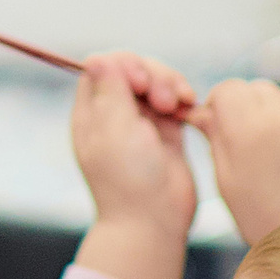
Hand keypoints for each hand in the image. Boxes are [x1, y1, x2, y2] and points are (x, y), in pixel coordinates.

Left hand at [70, 52, 197, 236]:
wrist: (152, 221)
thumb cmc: (128, 179)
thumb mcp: (113, 129)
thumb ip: (109, 89)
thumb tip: (95, 57)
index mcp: (91, 114)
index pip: (103, 66)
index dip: (126, 63)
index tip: (140, 81)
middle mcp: (113, 115)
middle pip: (134, 69)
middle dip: (154, 74)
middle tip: (164, 99)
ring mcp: (141, 123)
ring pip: (157, 82)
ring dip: (171, 83)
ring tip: (179, 105)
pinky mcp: (166, 132)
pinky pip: (174, 100)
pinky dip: (183, 98)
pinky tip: (188, 108)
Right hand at [196, 79, 279, 244]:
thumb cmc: (260, 215)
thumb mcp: (226, 180)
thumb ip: (215, 136)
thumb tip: (202, 111)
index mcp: (248, 129)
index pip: (228, 88)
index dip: (220, 104)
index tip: (220, 123)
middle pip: (258, 88)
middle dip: (248, 107)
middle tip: (249, 140)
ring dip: (277, 114)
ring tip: (277, 151)